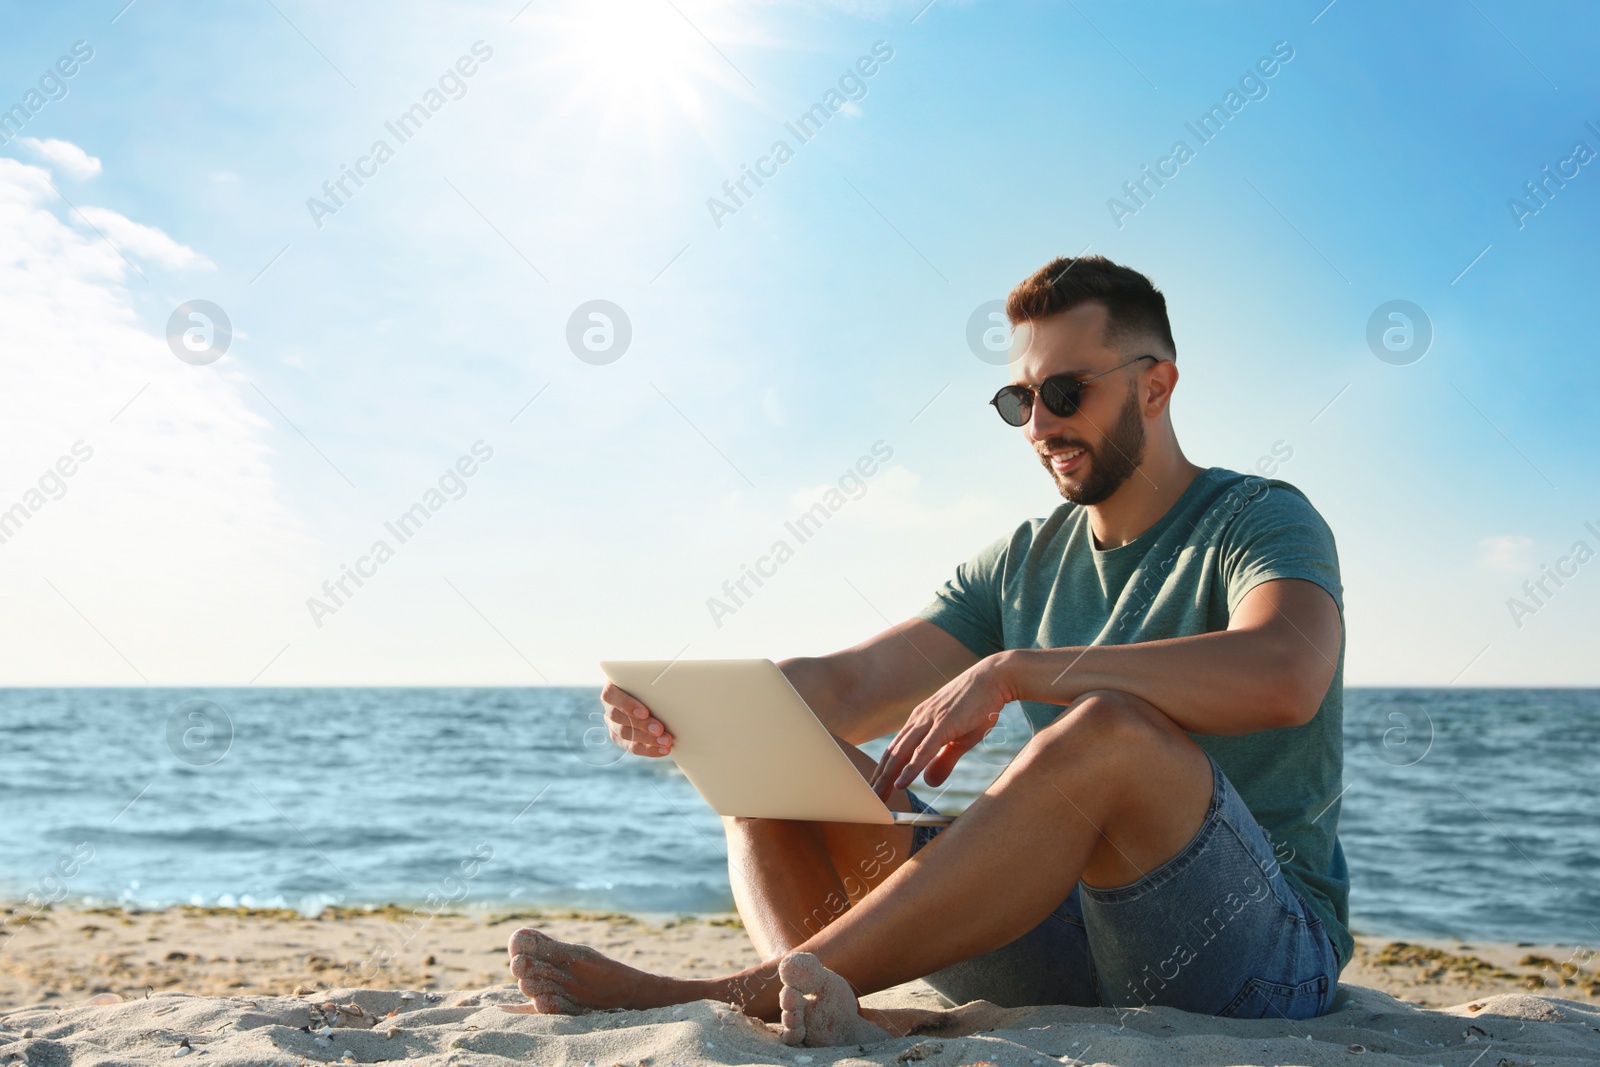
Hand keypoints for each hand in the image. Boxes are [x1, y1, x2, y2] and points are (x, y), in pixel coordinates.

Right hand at [600, 681, 674, 756]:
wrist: (653, 692)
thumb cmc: (650, 680)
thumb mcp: (649, 675)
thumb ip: (651, 676)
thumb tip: (672, 678)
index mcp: (612, 687)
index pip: (611, 695)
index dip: (626, 705)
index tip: (645, 712)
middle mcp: (609, 707)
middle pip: (619, 718)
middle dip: (642, 725)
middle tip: (660, 729)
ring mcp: (613, 724)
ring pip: (625, 735)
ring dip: (647, 740)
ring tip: (666, 741)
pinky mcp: (621, 739)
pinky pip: (632, 747)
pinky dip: (649, 749)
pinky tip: (663, 750)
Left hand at [870, 654, 1012, 796]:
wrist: (993, 678)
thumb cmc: (978, 706)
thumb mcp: (960, 739)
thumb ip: (944, 761)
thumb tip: (929, 782)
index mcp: (919, 721)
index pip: (894, 750)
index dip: (883, 771)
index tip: (874, 789)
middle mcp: (919, 719)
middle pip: (892, 753)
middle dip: (879, 778)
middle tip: (868, 799)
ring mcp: (930, 720)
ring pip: (902, 753)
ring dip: (888, 777)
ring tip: (877, 796)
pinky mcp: (944, 723)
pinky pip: (923, 750)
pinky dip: (910, 768)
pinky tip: (901, 784)